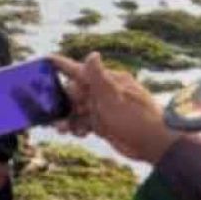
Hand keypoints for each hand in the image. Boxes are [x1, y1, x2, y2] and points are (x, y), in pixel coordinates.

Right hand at [50, 53, 180, 163]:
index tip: (46, 59)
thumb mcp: (114, 98)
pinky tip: (78, 134)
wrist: (155, 145)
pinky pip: (83, 122)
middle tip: (52, 112)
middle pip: (74, 93)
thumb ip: (99, 77)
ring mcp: (103, 108)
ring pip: (77, 109)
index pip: (80, 70)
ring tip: (62, 128)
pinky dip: (77, 127)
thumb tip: (92, 54)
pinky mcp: (103, 123)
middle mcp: (104, 92)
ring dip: (67, 118)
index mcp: (107, 81)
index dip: (62, 65)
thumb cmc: (137, 118)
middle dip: (62, 102)